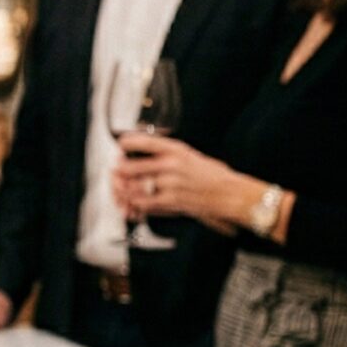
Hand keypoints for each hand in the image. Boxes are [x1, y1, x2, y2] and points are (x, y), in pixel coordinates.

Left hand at [113, 132, 243, 227]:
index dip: (126, 143)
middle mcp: (171, 164)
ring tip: (120, 189)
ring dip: (123, 190)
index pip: (143, 141)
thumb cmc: (211, 175)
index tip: (121, 146)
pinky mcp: (172, 200)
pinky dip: (134, 204)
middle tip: (116, 172)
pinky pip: (143, 203)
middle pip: (130, 167)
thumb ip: (166, 154)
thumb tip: (139, 154)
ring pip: (133, 187)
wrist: (230, 193)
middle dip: (119, 171)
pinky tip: (132, 203)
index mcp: (176, 149)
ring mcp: (170, 183)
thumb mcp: (189, 155)